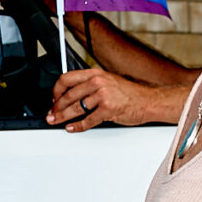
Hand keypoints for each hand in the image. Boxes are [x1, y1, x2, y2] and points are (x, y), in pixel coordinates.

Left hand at [49, 66, 181, 130]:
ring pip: (75, 108)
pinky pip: (88, 120)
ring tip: (57, 121)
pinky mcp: (108, 109)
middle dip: (57, 107)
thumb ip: (91, 85)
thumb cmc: (131, 95)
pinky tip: (72, 127)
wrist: (149, 102)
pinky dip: (78, 126)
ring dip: (63, 116)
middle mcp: (98, 82)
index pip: (66, 79)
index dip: (56, 90)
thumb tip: (73, 96)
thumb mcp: (109, 82)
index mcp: (95, 74)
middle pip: (69, 95)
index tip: (53, 99)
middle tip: (52, 114)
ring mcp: (103, 95)